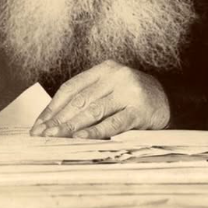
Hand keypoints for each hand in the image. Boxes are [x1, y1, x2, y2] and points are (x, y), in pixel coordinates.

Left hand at [30, 60, 169, 138]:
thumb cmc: (132, 98)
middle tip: (41, 135)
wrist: (168, 101)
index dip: (52, 107)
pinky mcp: (139, 110)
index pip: (71, 88)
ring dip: (70, 126)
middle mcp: (116, 76)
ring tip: (54, 138)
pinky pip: (113, 122)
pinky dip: (95, 131)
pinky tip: (80, 138)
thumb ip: (88, 98)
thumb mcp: (110, 90)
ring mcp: (129, 92)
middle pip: (79, 100)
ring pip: (93, 111)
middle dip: (57, 120)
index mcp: (104, 69)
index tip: (39, 124)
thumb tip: (53, 122)